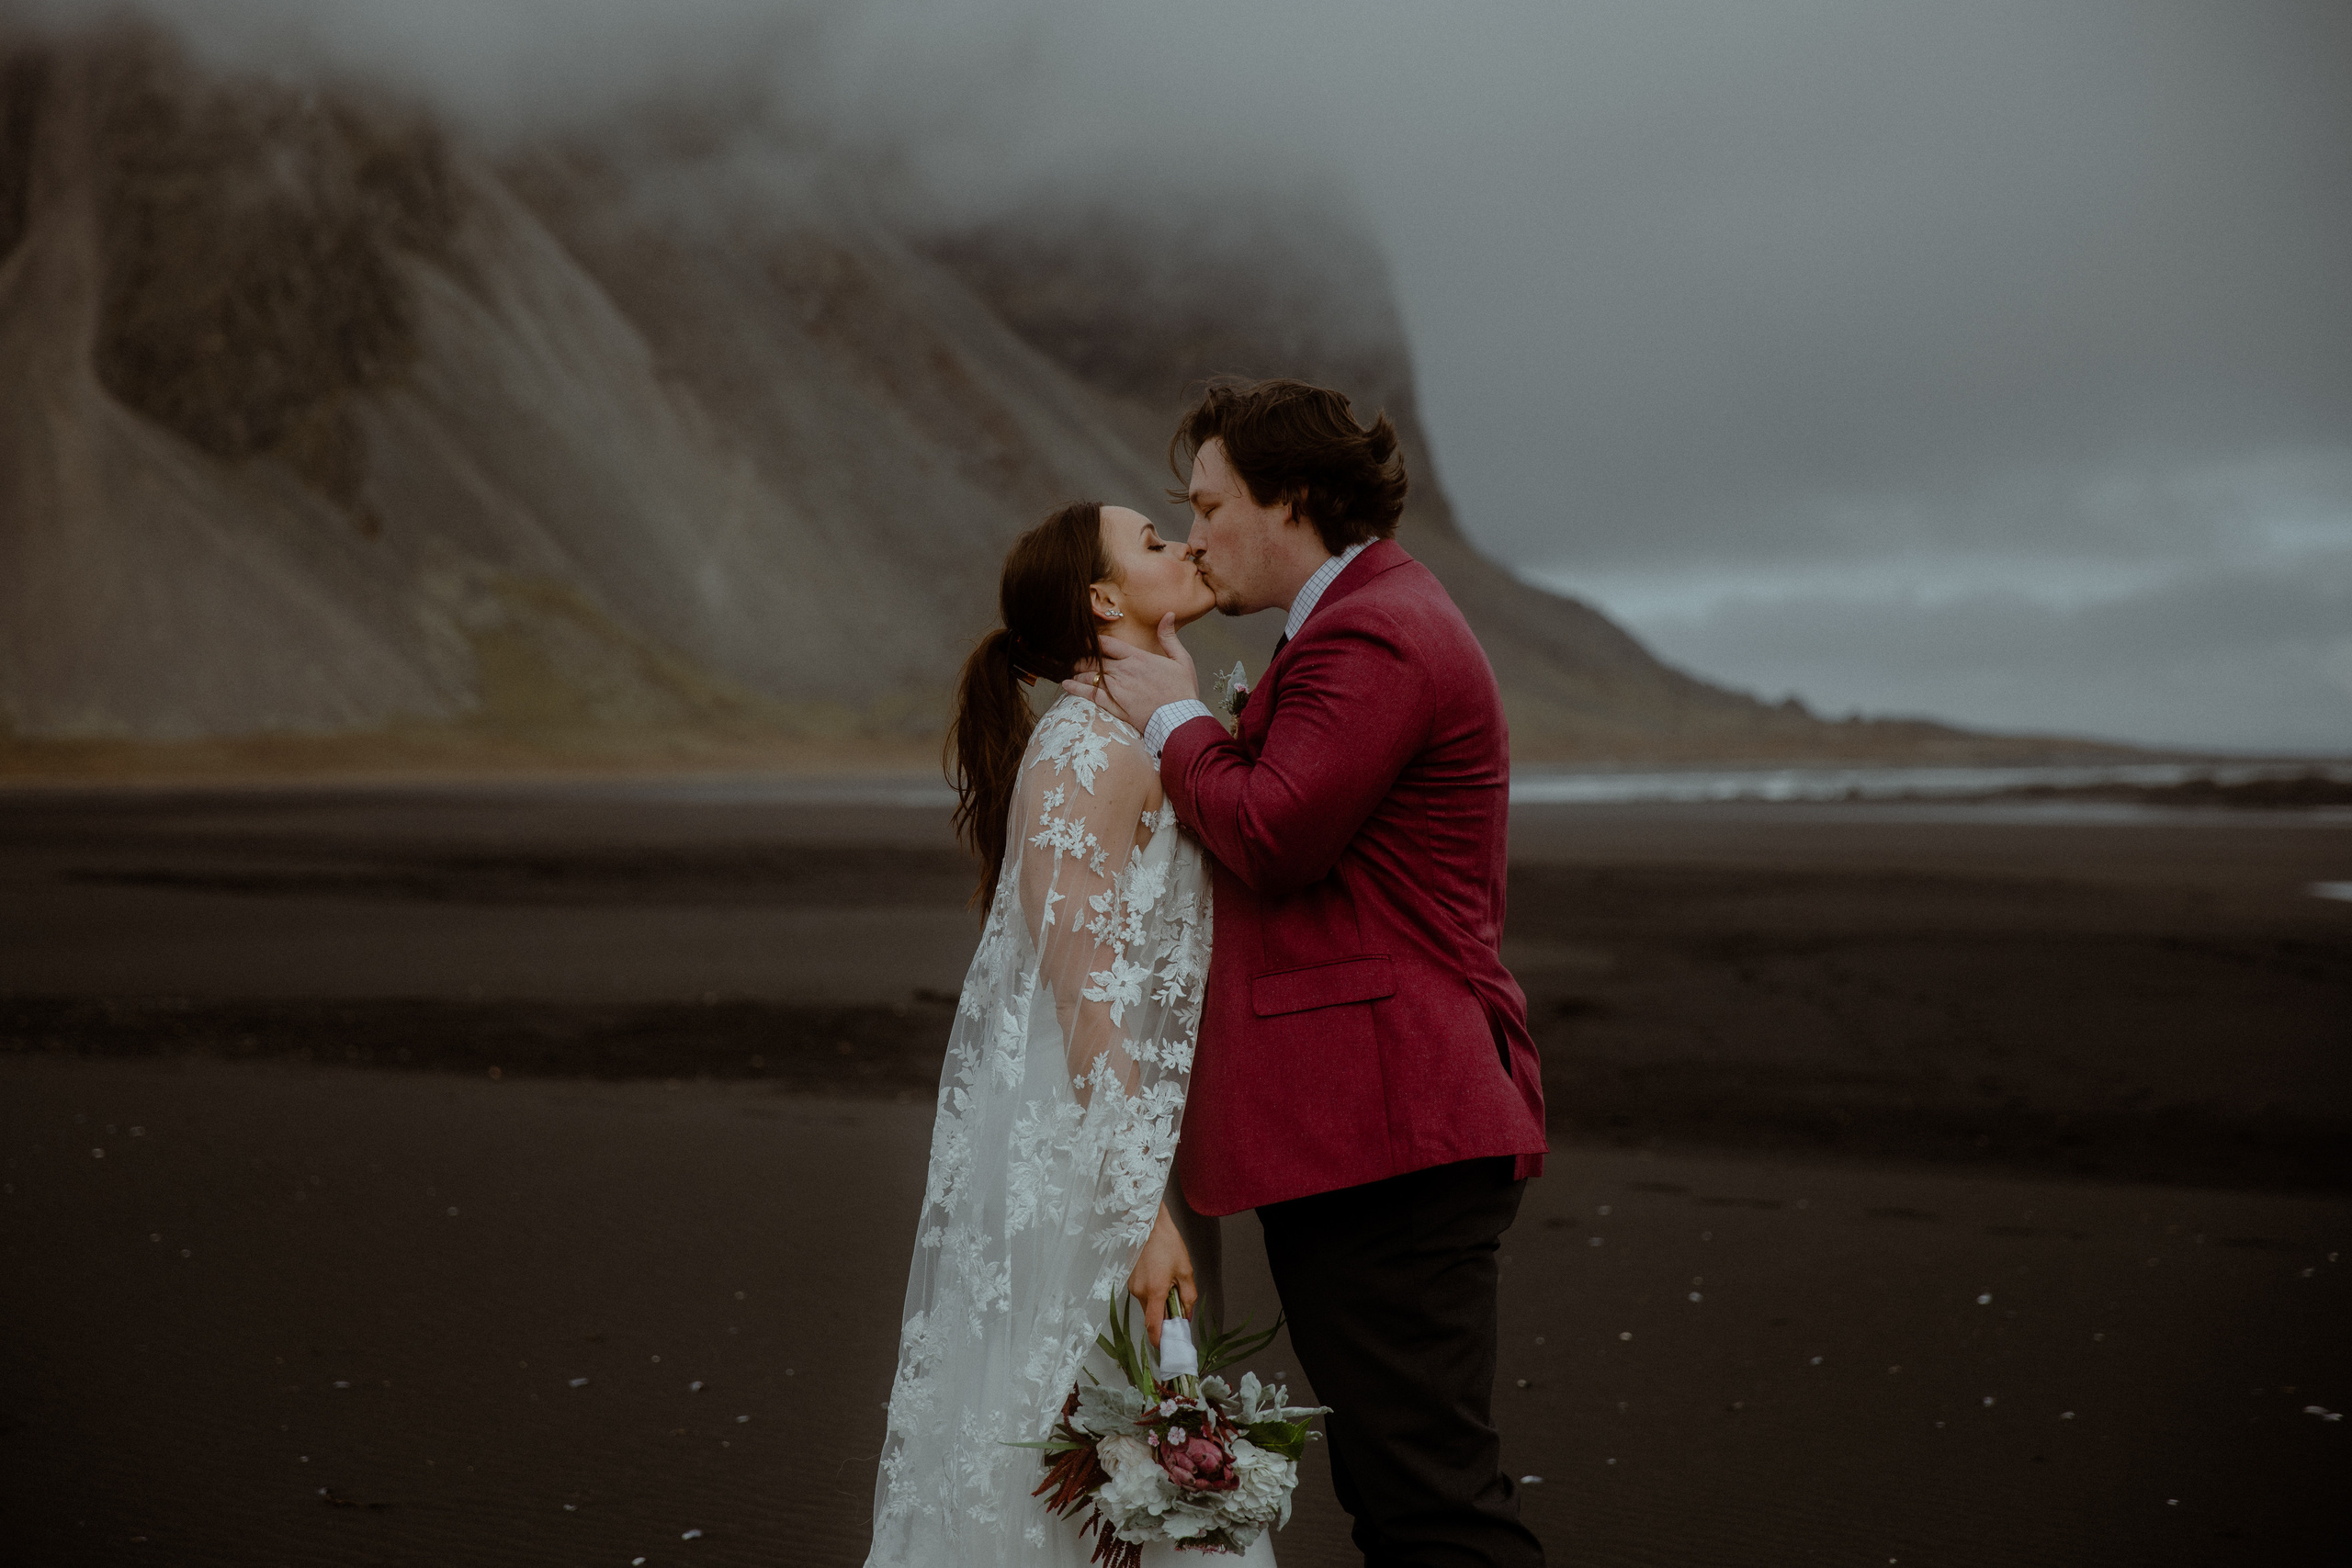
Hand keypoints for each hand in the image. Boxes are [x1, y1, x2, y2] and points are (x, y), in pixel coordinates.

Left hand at [1062, 614, 1198, 730]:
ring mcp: (1116, 689)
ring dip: (1078, 670)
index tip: (1084, 639)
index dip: (1093, 640)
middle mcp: (1123, 671)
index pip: (1107, 644)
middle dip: (1082, 657)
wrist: (1179, 719)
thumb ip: (1169, 636)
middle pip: (1094, 659)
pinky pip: (1090, 694)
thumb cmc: (1182, 691)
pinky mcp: (1113, 705)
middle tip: (1074, 656)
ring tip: (1071, 668)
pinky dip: (1077, 688)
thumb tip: (1168, 614)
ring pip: (1090, 675)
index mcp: (1137, 657)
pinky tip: (1067, 685)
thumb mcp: (1181, 659)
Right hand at [1126, 1200, 1196, 1349]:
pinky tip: (1160, 1276)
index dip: (1159, 1341)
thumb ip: (1188, 1296)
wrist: (1148, 1222)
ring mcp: (1132, 1285)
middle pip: (1152, 1316)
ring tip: (1170, 1282)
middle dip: (1164, 1317)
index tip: (1166, 1348)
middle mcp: (1139, 1292)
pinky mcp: (1129, 1279)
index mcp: (1155, 1291)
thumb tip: (1186, 1316)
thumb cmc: (1167, 1243)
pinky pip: (1143, 1294)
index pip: (1154, 1326)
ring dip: (1159, 1302)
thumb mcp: (1185, 1270)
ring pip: (1147, 1305)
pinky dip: (1152, 1293)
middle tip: (1178, 1306)